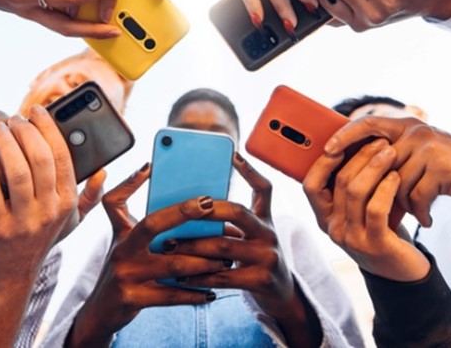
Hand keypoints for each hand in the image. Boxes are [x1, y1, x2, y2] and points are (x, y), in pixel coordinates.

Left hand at [0, 110, 80, 289]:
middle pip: (40, 160)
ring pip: (16, 172)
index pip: (64, 157)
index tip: (36, 110)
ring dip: (5, 143)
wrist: (9, 275)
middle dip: (25, 131)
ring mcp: (24, 222)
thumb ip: (90, 196)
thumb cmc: (39, 240)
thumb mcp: (70, 221)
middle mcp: (49, 212)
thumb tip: (103, 171)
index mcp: (67, 203)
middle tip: (13, 118)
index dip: (49, 128)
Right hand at [69, 165, 224, 346]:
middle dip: (182, 212)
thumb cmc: (125, 273)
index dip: (129, 182)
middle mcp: (121, 251)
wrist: (100, 314)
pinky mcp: (132, 299)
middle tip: (209, 205)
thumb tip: (186, 209)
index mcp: (121, 234)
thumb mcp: (126, 247)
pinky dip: (194, 294)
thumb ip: (146, 228)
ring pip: (172, 264)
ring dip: (203, 261)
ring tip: (225, 259)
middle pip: (152, 224)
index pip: (115, 202)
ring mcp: (125, 275)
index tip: (151, 167)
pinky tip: (211, 292)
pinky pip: (170, 296)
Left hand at [172, 154, 322, 346]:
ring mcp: (267, 257)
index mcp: (265, 219)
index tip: (233, 154)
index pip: (263, 189)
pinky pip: (223, 276)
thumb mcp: (253, 236)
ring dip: (191, 246)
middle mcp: (269, 234)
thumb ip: (232, 222)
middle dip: (204, 211)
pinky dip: (199, 276)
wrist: (281, 294)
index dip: (250, 171)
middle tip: (178, 212)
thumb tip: (189, 210)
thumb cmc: (256, 259)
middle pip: (236, 212)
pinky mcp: (261, 280)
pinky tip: (181, 276)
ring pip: (223, 246)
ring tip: (169, 245)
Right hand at [304, 139, 429, 281]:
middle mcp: (333, 228)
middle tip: (380, 141)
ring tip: (391, 152)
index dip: (323, 161)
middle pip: (339, 182)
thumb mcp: (359, 210)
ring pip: (356, 191)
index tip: (342, 141)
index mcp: (324, 217)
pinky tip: (396, 176)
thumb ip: (350, 187)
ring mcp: (351, 238)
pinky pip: (376, 208)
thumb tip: (350, 145)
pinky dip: (386, 187)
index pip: (310, 185)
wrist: (401, 270)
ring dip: (375, 166)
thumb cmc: (381, 230)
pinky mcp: (374, 245)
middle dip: (360, 155)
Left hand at [325, 116, 450, 226]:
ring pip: (396, 183)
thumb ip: (391, 156)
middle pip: (378, 163)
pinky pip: (416, 195)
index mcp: (405, 126)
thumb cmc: (446, 170)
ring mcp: (429, 148)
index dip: (345, 136)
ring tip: (415, 212)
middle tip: (381, 209)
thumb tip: (350, 170)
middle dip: (377, 190)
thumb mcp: (418, 155)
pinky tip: (426, 219)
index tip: (328, 151)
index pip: (367, 123)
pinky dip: (420, 212)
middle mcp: (416, 131)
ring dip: (403, 204)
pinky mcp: (442, 167)